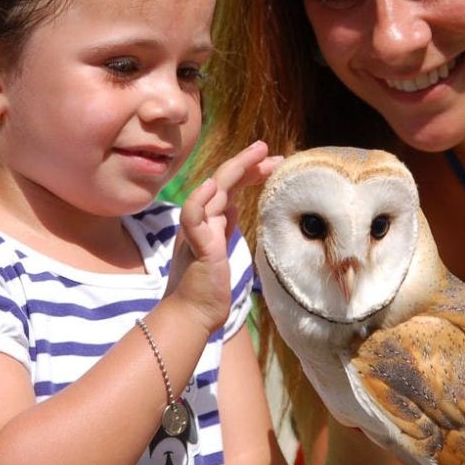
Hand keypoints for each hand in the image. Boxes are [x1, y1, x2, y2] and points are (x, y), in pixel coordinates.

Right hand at [166, 140, 281, 331]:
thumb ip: (225, 226)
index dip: (250, 172)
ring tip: (259, 153)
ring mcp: (197, 231)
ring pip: (214, 191)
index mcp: (210, 220)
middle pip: (224, 181)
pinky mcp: (196, 246)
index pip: (230, 186)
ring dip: (236, 169)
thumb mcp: (221, 248)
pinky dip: (199, 199)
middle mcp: (202, 220)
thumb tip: (234, 207)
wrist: (191, 315)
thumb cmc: (207, 286)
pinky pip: (192, 217)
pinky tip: (211, 186)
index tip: (273, 162)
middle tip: (269, 149)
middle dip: (248, 163)